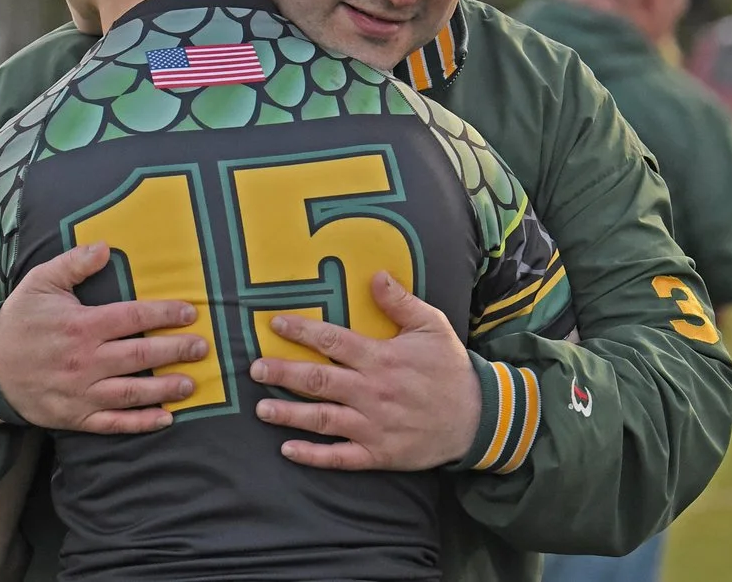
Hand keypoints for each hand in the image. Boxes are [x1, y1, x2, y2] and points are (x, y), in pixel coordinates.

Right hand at [0, 243, 206, 432]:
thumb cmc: (19, 322)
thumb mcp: (40, 283)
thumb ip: (73, 264)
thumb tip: (105, 247)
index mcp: (81, 326)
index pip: (132, 317)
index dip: (164, 314)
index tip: (190, 313)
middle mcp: (85, 361)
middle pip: (140, 355)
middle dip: (175, 351)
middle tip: (202, 348)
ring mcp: (81, 392)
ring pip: (132, 392)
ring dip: (165, 389)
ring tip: (192, 384)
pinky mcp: (75, 417)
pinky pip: (113, 423)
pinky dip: (141, 423)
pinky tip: (165, 418)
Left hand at [249, 271, 480, 470]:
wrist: (476, 417)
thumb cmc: (450, 368)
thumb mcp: (432, 326)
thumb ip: (400, 302)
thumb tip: (375, 275)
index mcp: (381, 358)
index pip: (332, 341)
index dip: (301, 332)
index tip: (275, 325)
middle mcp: (371, 392)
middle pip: (318, 381)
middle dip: (283, 374)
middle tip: (254, 369)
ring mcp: (372, 426)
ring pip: (322, 419)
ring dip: (289, 414)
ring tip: (261, 409)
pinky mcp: (377, 453)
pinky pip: (340, 457)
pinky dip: (313, 455)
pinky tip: (288, 450)